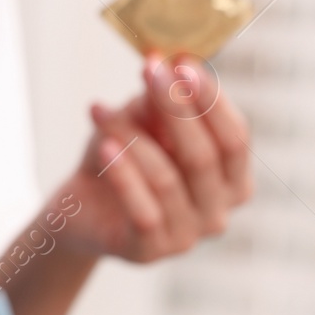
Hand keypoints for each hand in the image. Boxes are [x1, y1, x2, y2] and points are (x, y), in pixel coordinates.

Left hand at [57, 51, 253, 261]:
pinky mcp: (150, 252)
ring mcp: (188, 237)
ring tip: (99, 110)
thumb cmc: (121, 160)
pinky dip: (122, 175)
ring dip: (131, 136)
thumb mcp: (139, 125)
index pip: (235, 138)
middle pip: (204, 155)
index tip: (182, 62)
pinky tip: (103, 146)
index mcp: (231, 181)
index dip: (211, 99)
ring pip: (166, 178)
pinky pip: (143, 211)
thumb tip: (166, 66)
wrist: (79, 211)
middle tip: (149, 69)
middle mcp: (218, 212)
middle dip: (175, 106)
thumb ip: (157, 104)